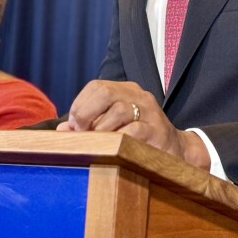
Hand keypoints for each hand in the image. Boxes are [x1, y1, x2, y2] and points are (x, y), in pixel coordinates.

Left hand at [56, 80, 209, 169]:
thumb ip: (89, 125)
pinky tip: (115, 148)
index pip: (96, 86)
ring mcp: (150, 112)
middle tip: (83, 132)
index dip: (79, 105)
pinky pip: (132, 131)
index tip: (74, 125)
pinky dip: (118, 140)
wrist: (176, 151)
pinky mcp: (157, 130)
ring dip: (102, 130)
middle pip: (105, 92)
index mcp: (127, 91)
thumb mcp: (114, 126)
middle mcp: (139, 96)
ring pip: (118, 110)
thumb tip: (62, 129)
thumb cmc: (139, 138)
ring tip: (100, 143)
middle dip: (86, 114)